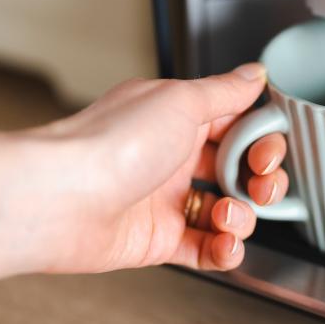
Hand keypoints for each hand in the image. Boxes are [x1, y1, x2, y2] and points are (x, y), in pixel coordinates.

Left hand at [28, 63, 290, 273]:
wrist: (59, 199)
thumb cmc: (110, 144)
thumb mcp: (180, 101)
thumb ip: (225, 91)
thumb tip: (255, 73)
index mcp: (178, 117)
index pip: (237, 125)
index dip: (261, 139)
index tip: (266, 150)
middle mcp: (172, 157)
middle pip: (238, 171)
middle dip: (261, 181)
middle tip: (259, 186)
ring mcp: (165, 200)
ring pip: (227, 212)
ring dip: (242, 218)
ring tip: (228, 216)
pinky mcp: (158, 239)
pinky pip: (206, 249)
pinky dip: (224, 250)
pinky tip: (225, 244)